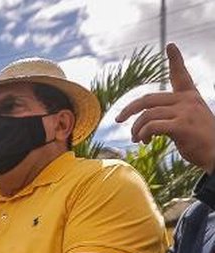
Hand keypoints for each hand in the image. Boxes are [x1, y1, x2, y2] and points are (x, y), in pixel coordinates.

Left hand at [116, 43, 214, 173]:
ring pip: (147, 114)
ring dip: (136, 129)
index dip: (176, 60)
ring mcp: (186, 112)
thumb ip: (170, 116)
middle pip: (148, 99)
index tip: (170, 45)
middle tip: (118, 119)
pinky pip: (152, 126)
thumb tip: (146, 125)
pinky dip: (143, 133)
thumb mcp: (187, 122)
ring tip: (137, 139)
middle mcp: (188, 101)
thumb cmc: (200, 141)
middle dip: (129, 109)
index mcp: (190, 97)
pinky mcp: (182, 125)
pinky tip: (145, 141)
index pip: (181, 75)